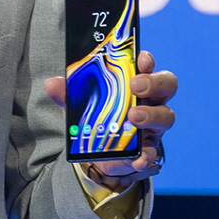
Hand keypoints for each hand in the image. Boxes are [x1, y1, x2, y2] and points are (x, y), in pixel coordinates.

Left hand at [44, 50, 176, 191]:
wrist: (96, 150)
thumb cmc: (94, 115)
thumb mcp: (78, 102)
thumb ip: (67, 93)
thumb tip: (53, 84)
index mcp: (134, 82)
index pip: (147, 65)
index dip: (147, 60)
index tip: (141, 60)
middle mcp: (149, 100)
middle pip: (166, 85)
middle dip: (154, 83)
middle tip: (136, 87)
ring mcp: (152, 124)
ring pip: (166, 116)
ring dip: (152, 115)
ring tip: (134, 117)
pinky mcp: (148, 148)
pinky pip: (152, 151)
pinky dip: (146, 155)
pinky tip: (136, 159)